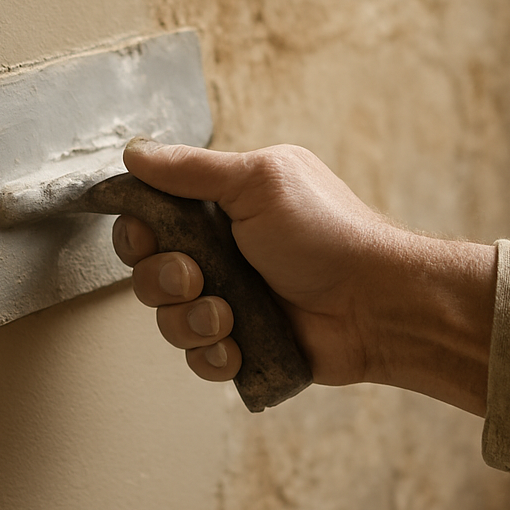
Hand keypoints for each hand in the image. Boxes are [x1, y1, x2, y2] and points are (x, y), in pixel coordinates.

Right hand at [113, 138, 496, 414]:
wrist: (374, 304)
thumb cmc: (326, 234)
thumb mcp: (259, 182)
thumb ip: (192, 169)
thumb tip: (134, 152)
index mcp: (221, 208)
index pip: (149, 219)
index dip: (137, 233)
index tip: (149, 237)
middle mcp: (220, 253)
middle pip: (148, 272)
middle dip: (164, 279)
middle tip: (197, 276)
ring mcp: (230, 301)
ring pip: (168, 319)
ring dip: (191, 319)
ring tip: (228, 316)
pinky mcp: (242, 344)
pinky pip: (198, 357)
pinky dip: (213, 354)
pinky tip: (237, 346)